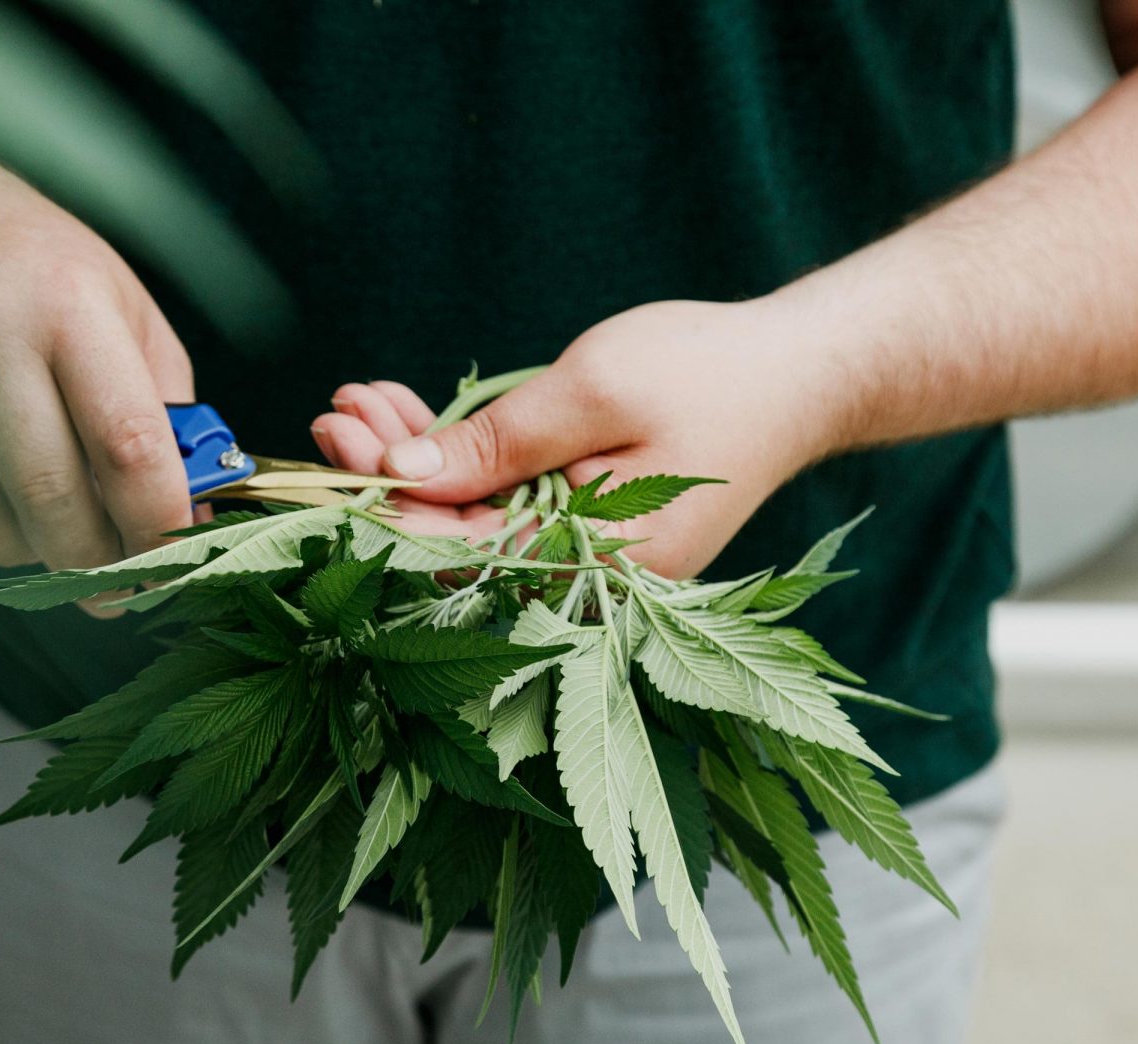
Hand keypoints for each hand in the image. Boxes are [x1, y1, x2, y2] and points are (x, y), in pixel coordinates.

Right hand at [0, 164, 194, 569]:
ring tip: (32, 524)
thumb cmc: (32, 269)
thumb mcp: (122, 310)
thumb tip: (191, 527)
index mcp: (69, 302)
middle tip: (107, 578)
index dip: (156, 527)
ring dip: (13, 549)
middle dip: (88, 562)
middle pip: (47, 497)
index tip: (170, 567)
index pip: (128, 445)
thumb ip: (167, 416)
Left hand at [310, 299, 845, 578]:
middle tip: (335, 409)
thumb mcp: (590, 393)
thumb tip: (401, 475)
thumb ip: (495, 444)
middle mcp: (585, 578)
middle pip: (456, 539)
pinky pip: (505, 503)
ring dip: (414, 461)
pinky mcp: (587, 525)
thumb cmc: (708, 372)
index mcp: (593, 564)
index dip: (384, 497)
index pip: (457, 548)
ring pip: (473, 518)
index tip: (337, 435)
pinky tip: (412, 418)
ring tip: (361, 400)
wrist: (802, 373)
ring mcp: (587, 555)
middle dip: (388, 473)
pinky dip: (460, 460)